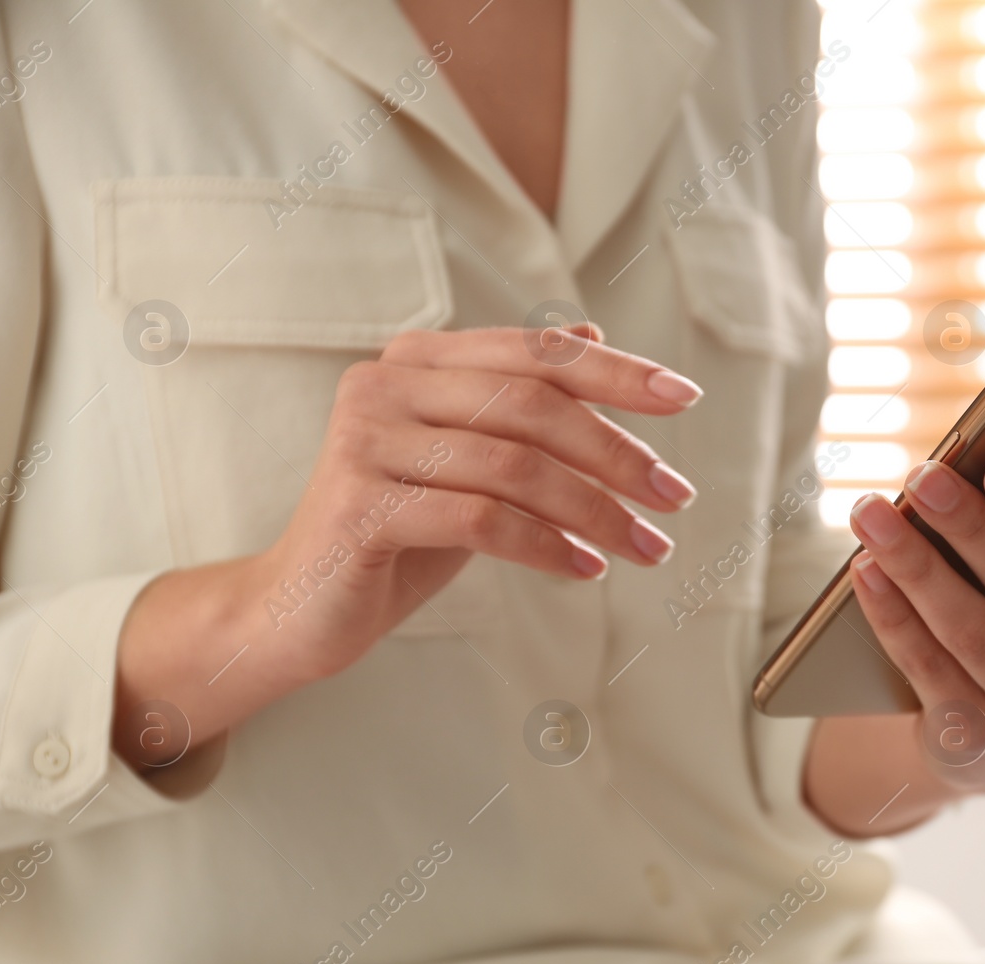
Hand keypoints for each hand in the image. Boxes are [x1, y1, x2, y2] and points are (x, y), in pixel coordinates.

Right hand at [113, 325, 701, 769]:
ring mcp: (365, 442)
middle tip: (676, 496)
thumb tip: (589, 334)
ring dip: (596, 511)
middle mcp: (384, 384)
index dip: (616, 371)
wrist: (299, 609)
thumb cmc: (398, 532)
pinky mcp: (360, 506)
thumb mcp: (470, 458)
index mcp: (416, 360)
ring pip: (514, 466)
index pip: (535, 353)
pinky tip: (585, 569)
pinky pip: (480, 519)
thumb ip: (519, 401)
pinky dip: (547, 546)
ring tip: (648, 547)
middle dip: (618, 452)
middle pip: (532, 405)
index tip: (685, 397)